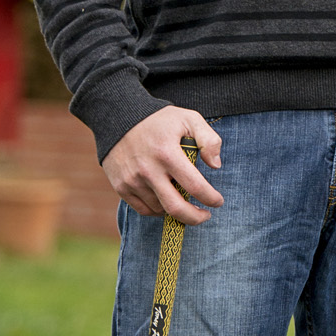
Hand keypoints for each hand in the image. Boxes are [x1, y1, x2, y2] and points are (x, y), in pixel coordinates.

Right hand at [102, 106, 224, 223]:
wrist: (118, 118)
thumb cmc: (159, 120)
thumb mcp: (189, 118)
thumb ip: (208, 140)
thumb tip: (216, 165)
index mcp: (167, 153)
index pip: (195, 186)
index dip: (211, 198)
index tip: (218, 201)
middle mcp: (148, 170)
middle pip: (175, 208)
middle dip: (195, 218)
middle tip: (205, 216)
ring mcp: (132, 180)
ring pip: (160, 209)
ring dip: (176, 210)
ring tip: (184, 200)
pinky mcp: (121, 187)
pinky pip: (143, 209)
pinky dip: (158, 211)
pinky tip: (167, 202)